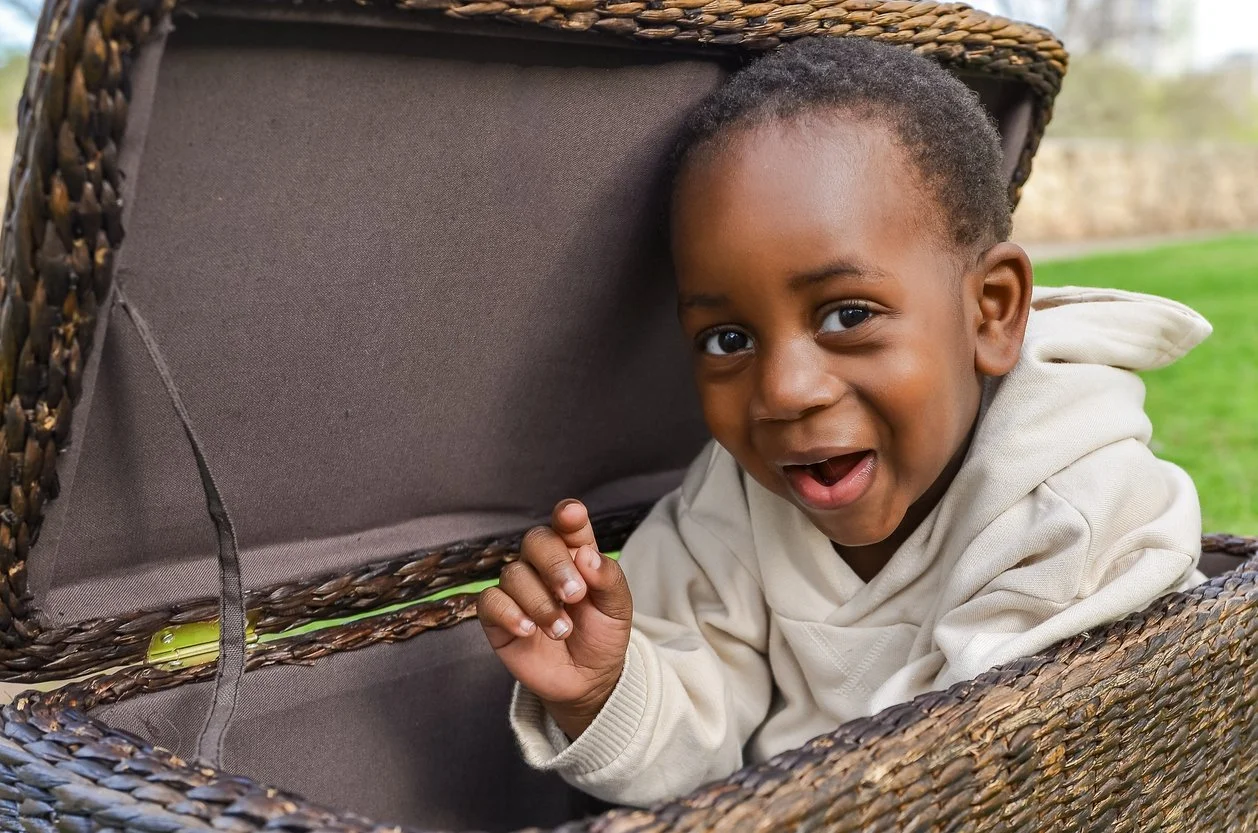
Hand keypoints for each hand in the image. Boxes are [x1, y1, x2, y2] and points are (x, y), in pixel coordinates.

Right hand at [478, 499, 633, 738]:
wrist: (588, 680)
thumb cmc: (602, 636)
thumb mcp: (618, 609)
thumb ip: (608, 579)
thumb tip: (587, 555)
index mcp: (575, 555)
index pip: (567, 526)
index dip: (567, 516)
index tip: (572, 514)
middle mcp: (543, 566)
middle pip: (536, 541)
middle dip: (555, 565)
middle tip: (575, 595)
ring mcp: (519, 590)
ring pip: (514, 573)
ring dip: (540, 602)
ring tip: (562, 629)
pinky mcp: (497, 616)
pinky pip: (490, 601)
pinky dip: (510, 613)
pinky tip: (529, 630)